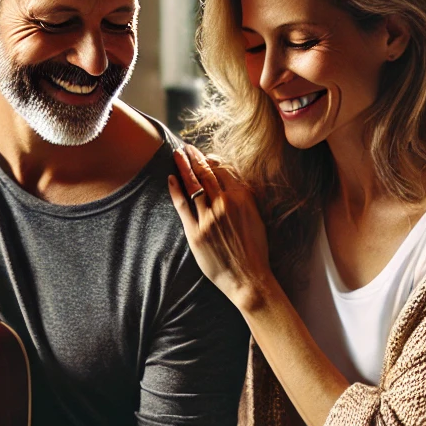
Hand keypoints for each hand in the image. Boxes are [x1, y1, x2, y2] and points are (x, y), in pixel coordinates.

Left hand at [168, 144, 273, 311]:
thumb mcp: (255, 217)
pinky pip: (182, 205)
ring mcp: (209, 217)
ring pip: (193, 184)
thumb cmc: (254, 250)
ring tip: (177, 155)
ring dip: (183, 167)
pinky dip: (175, 189)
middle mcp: (225, 203)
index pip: (222, 171)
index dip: (210, 160)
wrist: (248, 277)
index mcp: (242, 198)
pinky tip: (170, 178)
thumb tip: (230, 183)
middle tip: (185, 148)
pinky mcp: (196, 232)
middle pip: (205, 173)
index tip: (202, 156)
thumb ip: (243, 198)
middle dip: (194, 157)